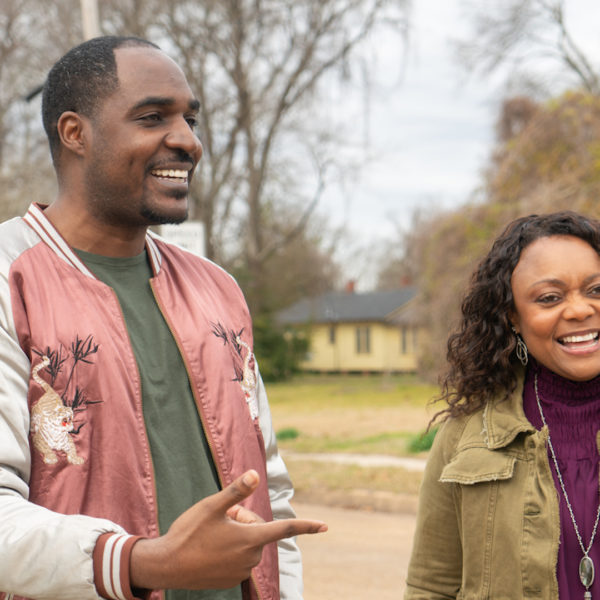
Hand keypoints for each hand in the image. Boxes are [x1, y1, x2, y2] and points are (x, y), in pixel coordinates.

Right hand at [130, 469, 326, 589]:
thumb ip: (236, 491)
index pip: (284, 529)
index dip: (307, 526)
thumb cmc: (189, 532)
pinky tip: (209, 549)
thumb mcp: (212, 506)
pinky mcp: (230, 581)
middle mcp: (250, 558)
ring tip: (210, 536)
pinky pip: (238, 559)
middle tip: (219, 519)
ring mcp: (240, 572)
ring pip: (247, 544)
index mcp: (250, 539)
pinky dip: (228, 550)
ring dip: (235, 536)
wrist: (166, 565)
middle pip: (257, 530)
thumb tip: (256, 474)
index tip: (326, 526)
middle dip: (243, 520)